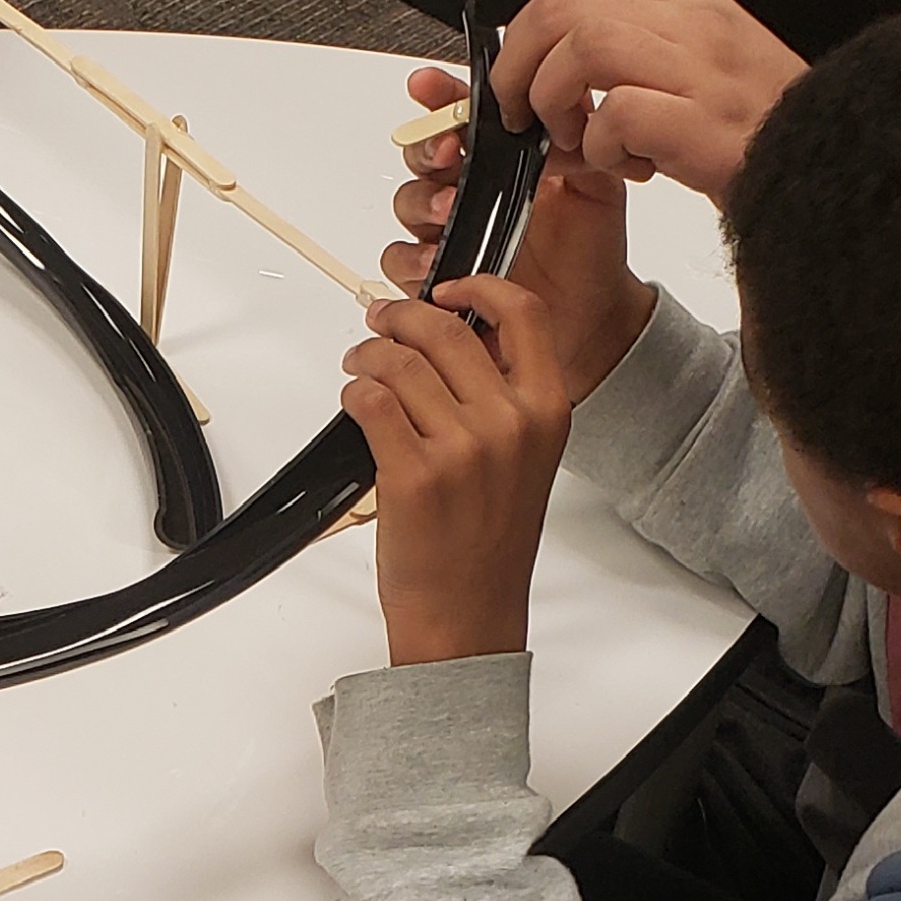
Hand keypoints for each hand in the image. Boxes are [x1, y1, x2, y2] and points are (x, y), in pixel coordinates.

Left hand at [341, 280, 568, 666]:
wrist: (469, 615)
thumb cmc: (489, 541)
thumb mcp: (523, 459)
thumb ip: (500, 396)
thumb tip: (448, 338)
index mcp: (547, 411)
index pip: (524, 314)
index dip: (478, 286)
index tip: (446, 289)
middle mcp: (509, 423)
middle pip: (444, 330)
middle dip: (399, 318)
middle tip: (379, 323)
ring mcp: (460, 448)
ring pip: (397, 363)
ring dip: (367, 357)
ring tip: (360, 369)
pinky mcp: (411, 473)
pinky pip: (369, 401)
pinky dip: (353, 393)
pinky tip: (355, 403)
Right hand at [384, 66, 653, 401]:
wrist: (593, 314)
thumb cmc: (590, 249)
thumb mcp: (597, 186)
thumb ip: (576, 147)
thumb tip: (559, 111)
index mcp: (498, 159)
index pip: (458, 116)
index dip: (439, 98)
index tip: (430, 87)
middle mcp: (465, 191)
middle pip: (421, 155)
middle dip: (428, 147)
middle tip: (449, 152)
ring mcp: (447, 232)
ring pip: (407, 204)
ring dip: (422, 202)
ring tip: (450, 210)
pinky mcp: (435, 277)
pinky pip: (399, 263)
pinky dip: (411, 260)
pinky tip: (436, 261)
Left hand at [491, 0, 804, 203]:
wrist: (827, 171)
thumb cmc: (758, 130)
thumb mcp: (693, 69)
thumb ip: (627, 55)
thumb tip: (544, 72)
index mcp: (686, 2)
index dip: (525, 36)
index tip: (516, 79)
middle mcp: (693, 22)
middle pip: (563, 8)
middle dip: (520, 66)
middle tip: (522, 114)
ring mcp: (701, 68)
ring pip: (582, 46)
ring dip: (555, 99)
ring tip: (577, 139)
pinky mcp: (702, 121)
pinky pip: (616, 113)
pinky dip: (600, 146)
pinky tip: (626, 165)